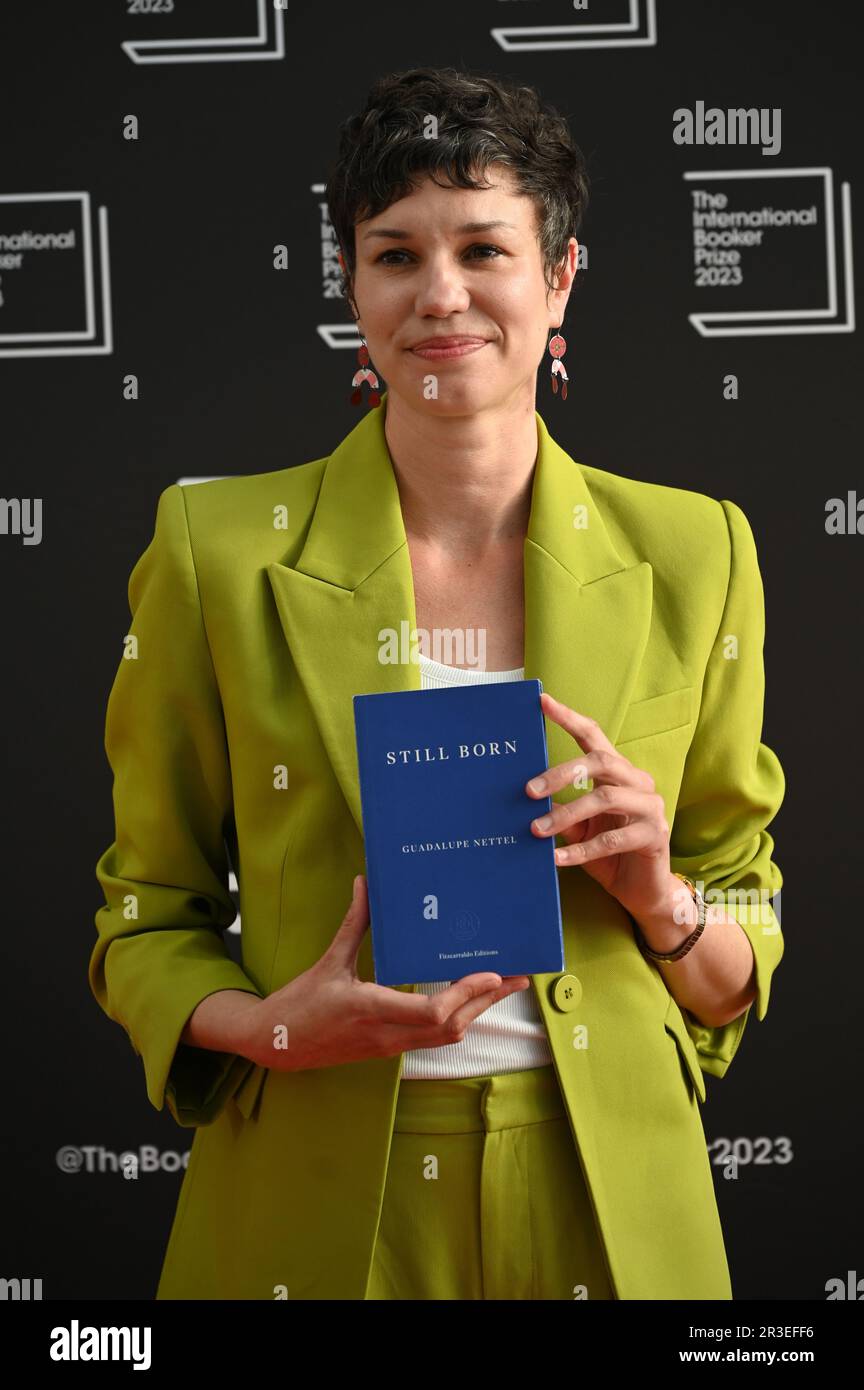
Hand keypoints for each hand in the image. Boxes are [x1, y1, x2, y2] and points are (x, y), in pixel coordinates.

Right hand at [239, 875, 530, 1072]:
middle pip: (452, 1027)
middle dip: (488, 1001)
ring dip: (478, 1011)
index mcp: (371, 1009)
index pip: (432, 1012)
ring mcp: (391, 1046)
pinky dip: (458, 1018)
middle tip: (518, 975)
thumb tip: (366, 882)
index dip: (465, 994)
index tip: (490, 973)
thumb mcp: (329, 961)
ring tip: (503, 985)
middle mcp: (388, 1034)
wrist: (277, 1045)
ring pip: (448, 1036)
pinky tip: (470, 1000)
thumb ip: (354, 923)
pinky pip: (434, 1038)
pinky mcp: (390, 1049)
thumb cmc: (300, 1002)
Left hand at [525, 691, 674, 927]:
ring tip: (537, 830)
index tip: (543, 701)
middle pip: (600, 761)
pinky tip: (557, 859)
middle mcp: (637, 782)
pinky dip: (581, 850)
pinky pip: (613, 838)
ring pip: (605, 798)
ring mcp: (650, 807)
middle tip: (528, 791)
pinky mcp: (655, 835)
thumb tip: (525, 797)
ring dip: (566, 813)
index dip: (569, 718)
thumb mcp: (579, 829)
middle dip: (560, 773)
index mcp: (618, 773)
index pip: (594, 736)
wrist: (644, 893)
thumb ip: (561, 810)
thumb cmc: (609, 855)